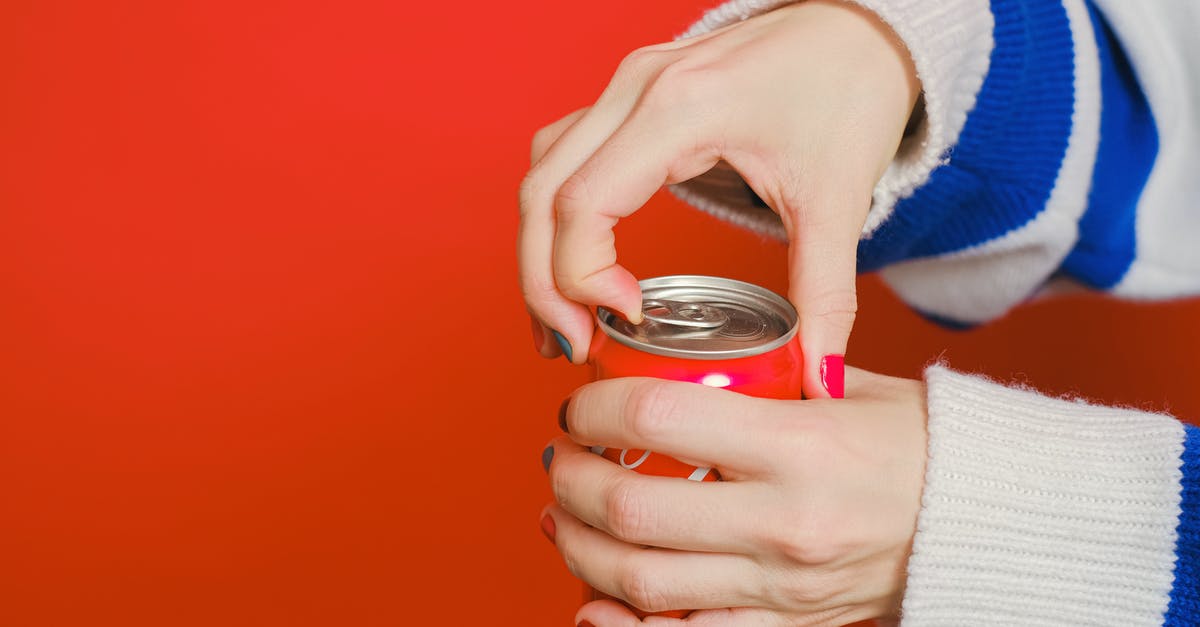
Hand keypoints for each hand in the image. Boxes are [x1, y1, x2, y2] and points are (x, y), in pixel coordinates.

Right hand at [518, 0, 919, 395]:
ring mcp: (625, 87)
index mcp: (681, 109)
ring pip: (542, 173)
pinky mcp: (628, 96)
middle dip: (543, 283)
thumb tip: (817, 379)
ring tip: (565, 320)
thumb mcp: (838, 198)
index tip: (625, 322)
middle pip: (543, 194)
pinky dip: (555, 215)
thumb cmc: (848, 87)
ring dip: (539, 251)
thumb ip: (826, 297)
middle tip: (570, 346)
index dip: (582, 276)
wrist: (859, 26)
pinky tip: (577, 265)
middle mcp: (635, 89)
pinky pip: (563, 156)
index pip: (583, 203)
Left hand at [539, 367, 926, 625]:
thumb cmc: (916, 446)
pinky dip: (623, 625)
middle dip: (574, 480)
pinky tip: (592, 599)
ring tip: (562, 517)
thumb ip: (766, 378)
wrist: (981, 524)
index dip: (597, 407)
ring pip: (642, 582)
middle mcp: (783, 522)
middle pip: (634, 509)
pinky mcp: (785, 625)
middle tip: (562, 457)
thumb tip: (682, 362)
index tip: (582, 402)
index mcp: (799, 445)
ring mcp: (780, 586)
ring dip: (580, 549)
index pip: (659, 419)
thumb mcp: (846, 389)